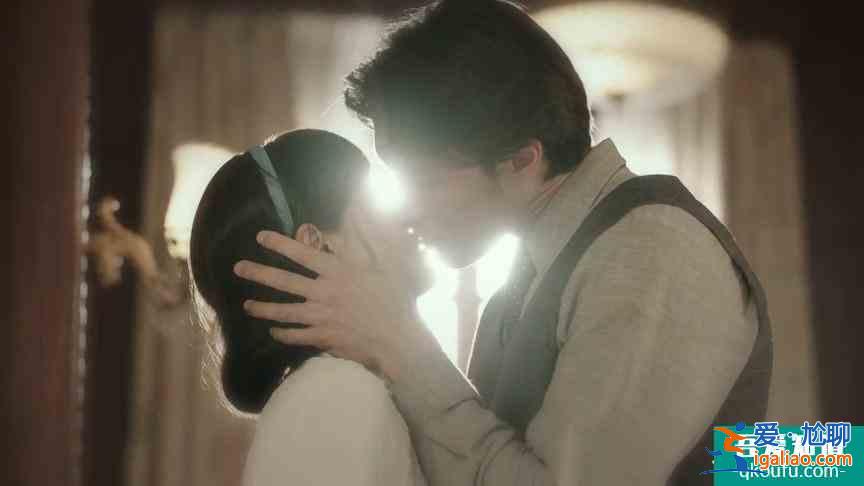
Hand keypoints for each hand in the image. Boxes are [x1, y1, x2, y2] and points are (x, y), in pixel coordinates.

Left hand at [233, 230, 439, 379]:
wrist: (398, 339)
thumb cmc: (396, 299)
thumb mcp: (387, 262)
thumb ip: (368, 237)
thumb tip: (357, 211)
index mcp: (338, 272)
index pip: (302, 254)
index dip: (279, 243)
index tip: (261, 237)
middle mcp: (324, 293)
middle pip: (284, 281)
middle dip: (258, 273)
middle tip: (238, 268)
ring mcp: (322, 318)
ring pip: (284, 311)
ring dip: (263, 308)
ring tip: (247, 305)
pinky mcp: (324, 338)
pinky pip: (297, 336)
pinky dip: (283, 334)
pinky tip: (273, 332)